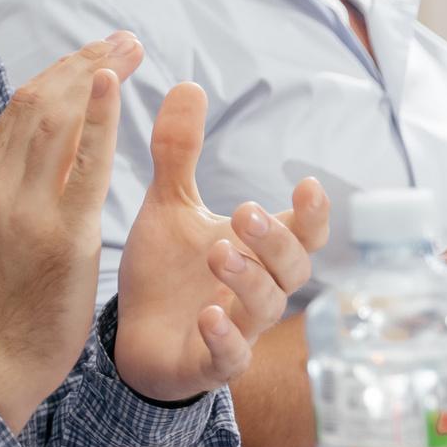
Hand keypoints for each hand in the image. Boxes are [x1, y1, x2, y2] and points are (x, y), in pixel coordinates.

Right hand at [0, 35, 140, 432]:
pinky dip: (99, 122)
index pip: (17, 109)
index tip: (94, 52)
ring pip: (58, 123)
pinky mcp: (63, 236)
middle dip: (83, 65)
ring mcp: (28, 209)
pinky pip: (84, 166)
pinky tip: (115, 87)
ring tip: (128, 49)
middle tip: (122, 39)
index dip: (58, 73)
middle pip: (40, 105)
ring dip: (96, 78)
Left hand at [113, 83, 326, 401]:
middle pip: (292, 268)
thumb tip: (188, 84)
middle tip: (243, 212)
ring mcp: (238, 328)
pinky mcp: (209, 363)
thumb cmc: (165, 269)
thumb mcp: (168, 205)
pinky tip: (211, 315)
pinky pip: (230, 357)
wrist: (134, 336)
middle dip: (274, 240)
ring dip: (249, 280)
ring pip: (265, 308)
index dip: (311, 214)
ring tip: (219, 252)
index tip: (306, 183)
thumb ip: (179, 152)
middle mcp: (257, 289)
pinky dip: (225, 338)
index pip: (301, 232)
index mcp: (256, 251)